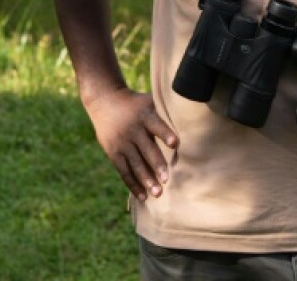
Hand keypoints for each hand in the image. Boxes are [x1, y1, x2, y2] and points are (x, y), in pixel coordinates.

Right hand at [83, 88, 178, 202]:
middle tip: (167, 180)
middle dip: (157, 165)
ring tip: (158, 193)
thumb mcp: (148, 101)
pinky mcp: (113, 152)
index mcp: (144, 115)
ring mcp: (122, 142)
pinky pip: (124, 171)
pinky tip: (142, 196)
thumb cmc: (136, 103)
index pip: (156, 125)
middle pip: (146, 149)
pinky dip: (133, 184)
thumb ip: (165, 111)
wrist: (105, 101)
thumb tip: (191, 117)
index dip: (165, 134)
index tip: (176, 143)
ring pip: (135, 164)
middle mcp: (132, 129)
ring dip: (146, 179)